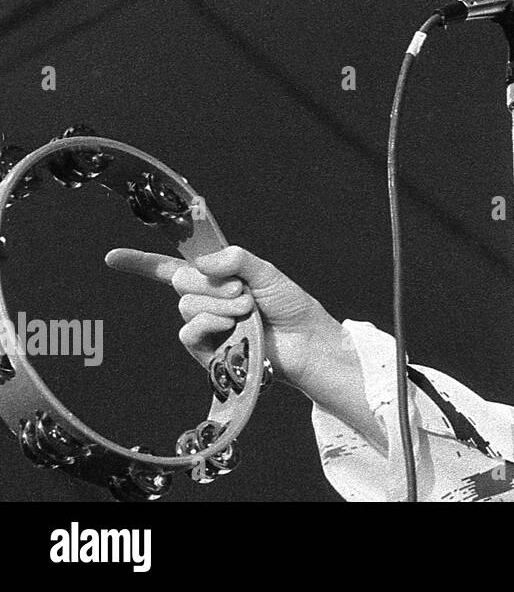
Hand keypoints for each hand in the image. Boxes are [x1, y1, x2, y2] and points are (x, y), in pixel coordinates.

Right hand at [104, 245, 339, 391]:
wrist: (305, 342)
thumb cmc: (290, 306)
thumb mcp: (266, 272)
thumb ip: (236, 259)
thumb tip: (201, 262)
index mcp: (217, 279)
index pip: (172, 267)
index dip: (141, 263)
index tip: (112, 257)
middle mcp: (206, 301)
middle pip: (180, 279)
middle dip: (212, 282)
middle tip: (244, 293)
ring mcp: (205, 325)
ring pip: (187, 303)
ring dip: (220, 304)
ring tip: (248, 312)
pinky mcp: (206, 350)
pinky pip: (189, 330)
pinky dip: (208, 323)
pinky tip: (230, 326)